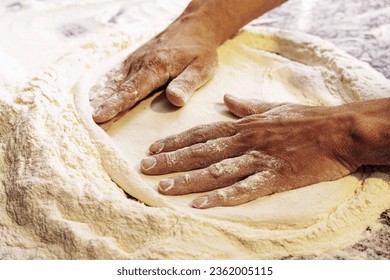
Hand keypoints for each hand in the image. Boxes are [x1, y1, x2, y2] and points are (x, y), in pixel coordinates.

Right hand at [91, 15, 217, 122]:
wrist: (194, 27)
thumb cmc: (199, 51)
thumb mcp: (202, 68)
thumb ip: (187, 84)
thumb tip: (175, 100)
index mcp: (155, 67)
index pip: (131, 91)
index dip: (115, 105)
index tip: (99, 117)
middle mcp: (140, 63)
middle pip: (117, 89)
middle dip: (102, 107)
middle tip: (88, 124)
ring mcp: (134, 61)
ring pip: (113, 82)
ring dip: (100, 98)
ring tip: (86, 115)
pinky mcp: (134, 60)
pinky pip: (116, 76)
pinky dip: (105, 88)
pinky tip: (96, 98)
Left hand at [140, 94, 363, 208]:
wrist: (339, 131)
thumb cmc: (307, 118)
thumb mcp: (273, 107)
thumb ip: (247, 106)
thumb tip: (227, 99)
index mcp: (243, 125)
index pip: (201, 132)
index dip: (176, 141)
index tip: (154, 147)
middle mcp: (244, 140)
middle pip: (200, 152)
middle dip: (171, 161)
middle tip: (145, 168)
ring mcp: (258, 159)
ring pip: (215, 170)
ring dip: (187, 180)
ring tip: (162, 188)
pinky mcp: (274, 177)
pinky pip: (243, 189)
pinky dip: (220, 197)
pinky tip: (200, 205)